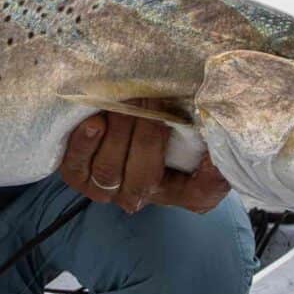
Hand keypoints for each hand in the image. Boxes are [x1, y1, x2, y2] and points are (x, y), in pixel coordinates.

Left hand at [58, 105, 230, 213]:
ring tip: (125, 102)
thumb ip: (210, 137)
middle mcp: (139, 195)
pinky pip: (77, 164)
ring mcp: (103, 188)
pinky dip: (85, 143)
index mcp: (176, 189)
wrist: (114, 120)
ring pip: (110, 169)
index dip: (208, 178)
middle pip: (145, 176)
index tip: (213, 154)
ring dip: (119, 132)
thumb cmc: (158, 124)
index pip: (199, 194)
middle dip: (148, 134)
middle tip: (152, 99)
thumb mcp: (190, 127)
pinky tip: (94, 122)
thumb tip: (219, 142)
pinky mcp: (74, 173)